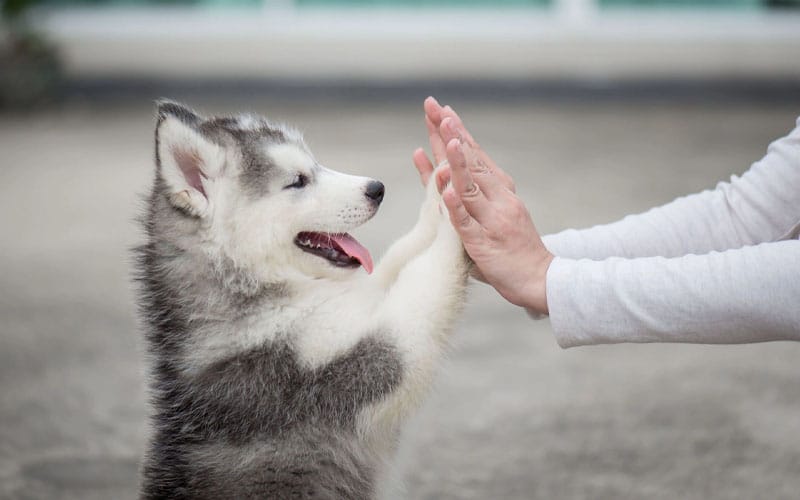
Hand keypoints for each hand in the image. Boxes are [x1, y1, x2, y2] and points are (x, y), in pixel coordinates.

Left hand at [413, 97, 553, 313]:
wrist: (541, 278)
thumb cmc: (513, 248)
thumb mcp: (494, 214)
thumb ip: (470, 196)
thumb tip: (443, 175)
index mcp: (500, 190)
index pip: (475, 155)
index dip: (458, 132)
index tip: (442, 110)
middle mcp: (498, 199)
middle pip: (470, 162)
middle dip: (451, 134)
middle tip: (436, 108)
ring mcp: (491, 220)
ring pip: (470, 187)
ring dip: (457, 161)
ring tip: (445, 138)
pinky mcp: (484, 243)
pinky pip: (466, 223)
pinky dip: (455, 207)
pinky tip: (445, 191)